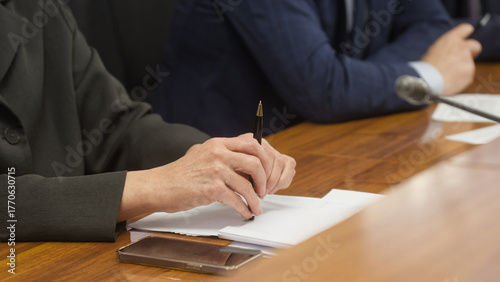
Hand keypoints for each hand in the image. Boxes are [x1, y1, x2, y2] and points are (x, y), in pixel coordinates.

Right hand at [118, 133, 295, 220]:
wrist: (160, 185)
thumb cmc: (182, 173)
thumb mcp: (204, 154)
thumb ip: (225, 153)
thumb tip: (251, 161)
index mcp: (218, 143)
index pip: (252, 142)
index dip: (266, 157)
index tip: (267, 171)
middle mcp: (218, 153)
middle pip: (255, 162)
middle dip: (265, 179)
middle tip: (265, 191)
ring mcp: (215, 170)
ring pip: (248, 185)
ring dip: (256, 200)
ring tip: (257, 207)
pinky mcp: (211, 188)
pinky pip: (236, 200)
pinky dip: (244, 209)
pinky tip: (245, 213)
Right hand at [421, 24, 481, 95]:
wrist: (427, 81)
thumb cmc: (427, 67)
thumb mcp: (434, 50)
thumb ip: (448, 47)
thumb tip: (454, 50)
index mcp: (451, 39)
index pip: (466, 29)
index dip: (466, 35)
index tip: (464, 40)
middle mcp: (462, 47)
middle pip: (475, 46)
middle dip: (471, 52)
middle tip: (461, 60)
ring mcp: (467, 60)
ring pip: (469, 63)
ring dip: (462, 68)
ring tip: (448, 74)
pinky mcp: (469, 73)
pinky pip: (467, 75)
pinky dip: (461, 79)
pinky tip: (450, 80)